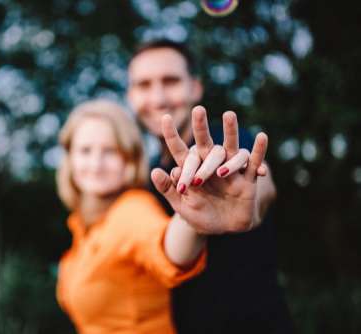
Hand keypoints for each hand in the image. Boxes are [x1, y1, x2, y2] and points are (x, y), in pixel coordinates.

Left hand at [151, 105, 269, 234]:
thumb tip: (153, 171)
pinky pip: (254, 162)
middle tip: (198, 109)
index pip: (180, 151)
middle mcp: (211, 165)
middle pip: (206, 143)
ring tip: (228, 114)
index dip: (172, 135)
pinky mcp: (248, 180)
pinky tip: (262, 136)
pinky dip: (259, 150)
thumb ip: (168, 189)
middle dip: (201, 127)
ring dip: (230, 131)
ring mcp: (231, 171)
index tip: (165, 117)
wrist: (224, 229)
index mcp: (193, 170)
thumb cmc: (200, 216)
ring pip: (232, 148)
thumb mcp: (182, 206)